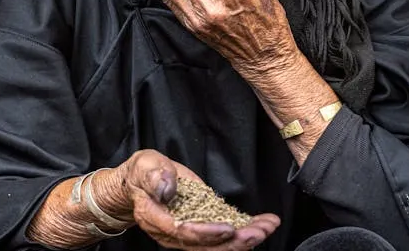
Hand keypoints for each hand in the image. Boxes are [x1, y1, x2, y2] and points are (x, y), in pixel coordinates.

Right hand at [119, 150, 278, 249]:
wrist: (140, 182)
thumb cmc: (142, 173)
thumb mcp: (144, 165)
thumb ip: (154, 176)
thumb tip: (167, 189)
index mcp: (154, 217)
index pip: (181, 231)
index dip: (206, 233)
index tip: (228, 228)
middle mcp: (170, 232)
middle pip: (204, 245)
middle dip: (235, 241)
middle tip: (259, 231)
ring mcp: (186, 234)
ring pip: (217, 245)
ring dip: (245, 238)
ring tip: (267, 226)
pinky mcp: (200, 227)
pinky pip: (223, 235)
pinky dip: (245, 230)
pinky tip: (264, 223)